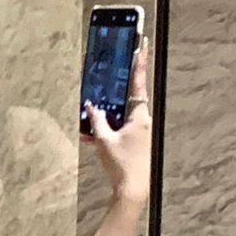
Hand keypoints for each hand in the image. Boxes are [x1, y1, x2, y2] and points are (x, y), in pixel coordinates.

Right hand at [81, 35, 152, 207]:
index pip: (138, 84)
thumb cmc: (122, 165)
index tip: (143, 46)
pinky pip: (121, 128)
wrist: (133, 190)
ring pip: (122, 115)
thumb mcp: (104, 141)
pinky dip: (109, 130)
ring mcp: (142, 132)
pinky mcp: (138, 142)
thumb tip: (91, 108)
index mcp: (139, 117)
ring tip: (92, 121)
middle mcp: (144, 122)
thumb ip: (97, 122)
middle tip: (109, 76)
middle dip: (115, 92)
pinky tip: (93, 137)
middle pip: (128, 99)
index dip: (140, 64)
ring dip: (108, 116)